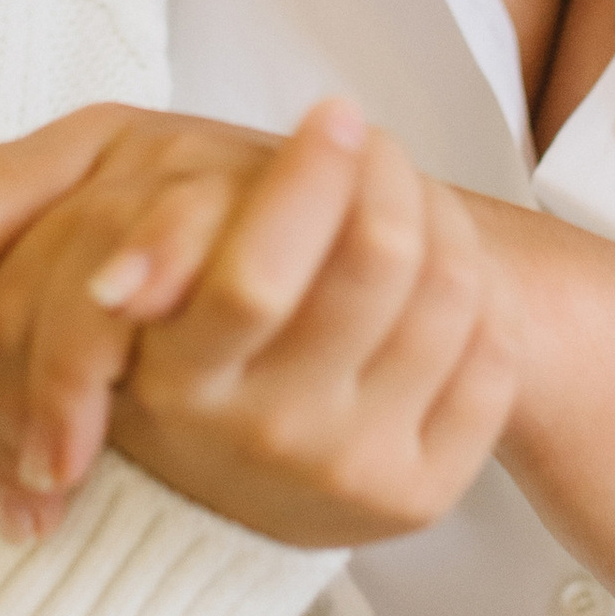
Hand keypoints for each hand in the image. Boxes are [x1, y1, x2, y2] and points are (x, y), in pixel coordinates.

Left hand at [0, 100, 278, 491]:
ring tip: (58, 478)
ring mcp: (209, 169)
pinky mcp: (285, 202)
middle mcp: (134, 147)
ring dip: (69, 382)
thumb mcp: (84, 239)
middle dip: (0, 392)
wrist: (365, 231)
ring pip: (100, 266)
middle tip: (7, 499)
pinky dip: (167, 341)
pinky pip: (214, 269)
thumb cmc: (206, 246)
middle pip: (21, 261)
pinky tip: (152, 421)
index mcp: (73, 147)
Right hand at [104, 115, 517, 546]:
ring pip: (451, 291)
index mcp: (183, 383)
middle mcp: (270, 435)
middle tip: (375, 144)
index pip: (257, 277)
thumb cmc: (193, 363)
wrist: (232, 500)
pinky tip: (439, 273)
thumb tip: (120, 283)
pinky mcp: (422, 496)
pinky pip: (494, 354)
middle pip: (379, 260)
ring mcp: (352, 471)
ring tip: (410, 200)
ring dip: (440, 214)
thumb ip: (157, 250)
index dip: (311, 176)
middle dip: (388, 171)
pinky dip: (481, 290)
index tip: (335, 114)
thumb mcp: (148, 302)